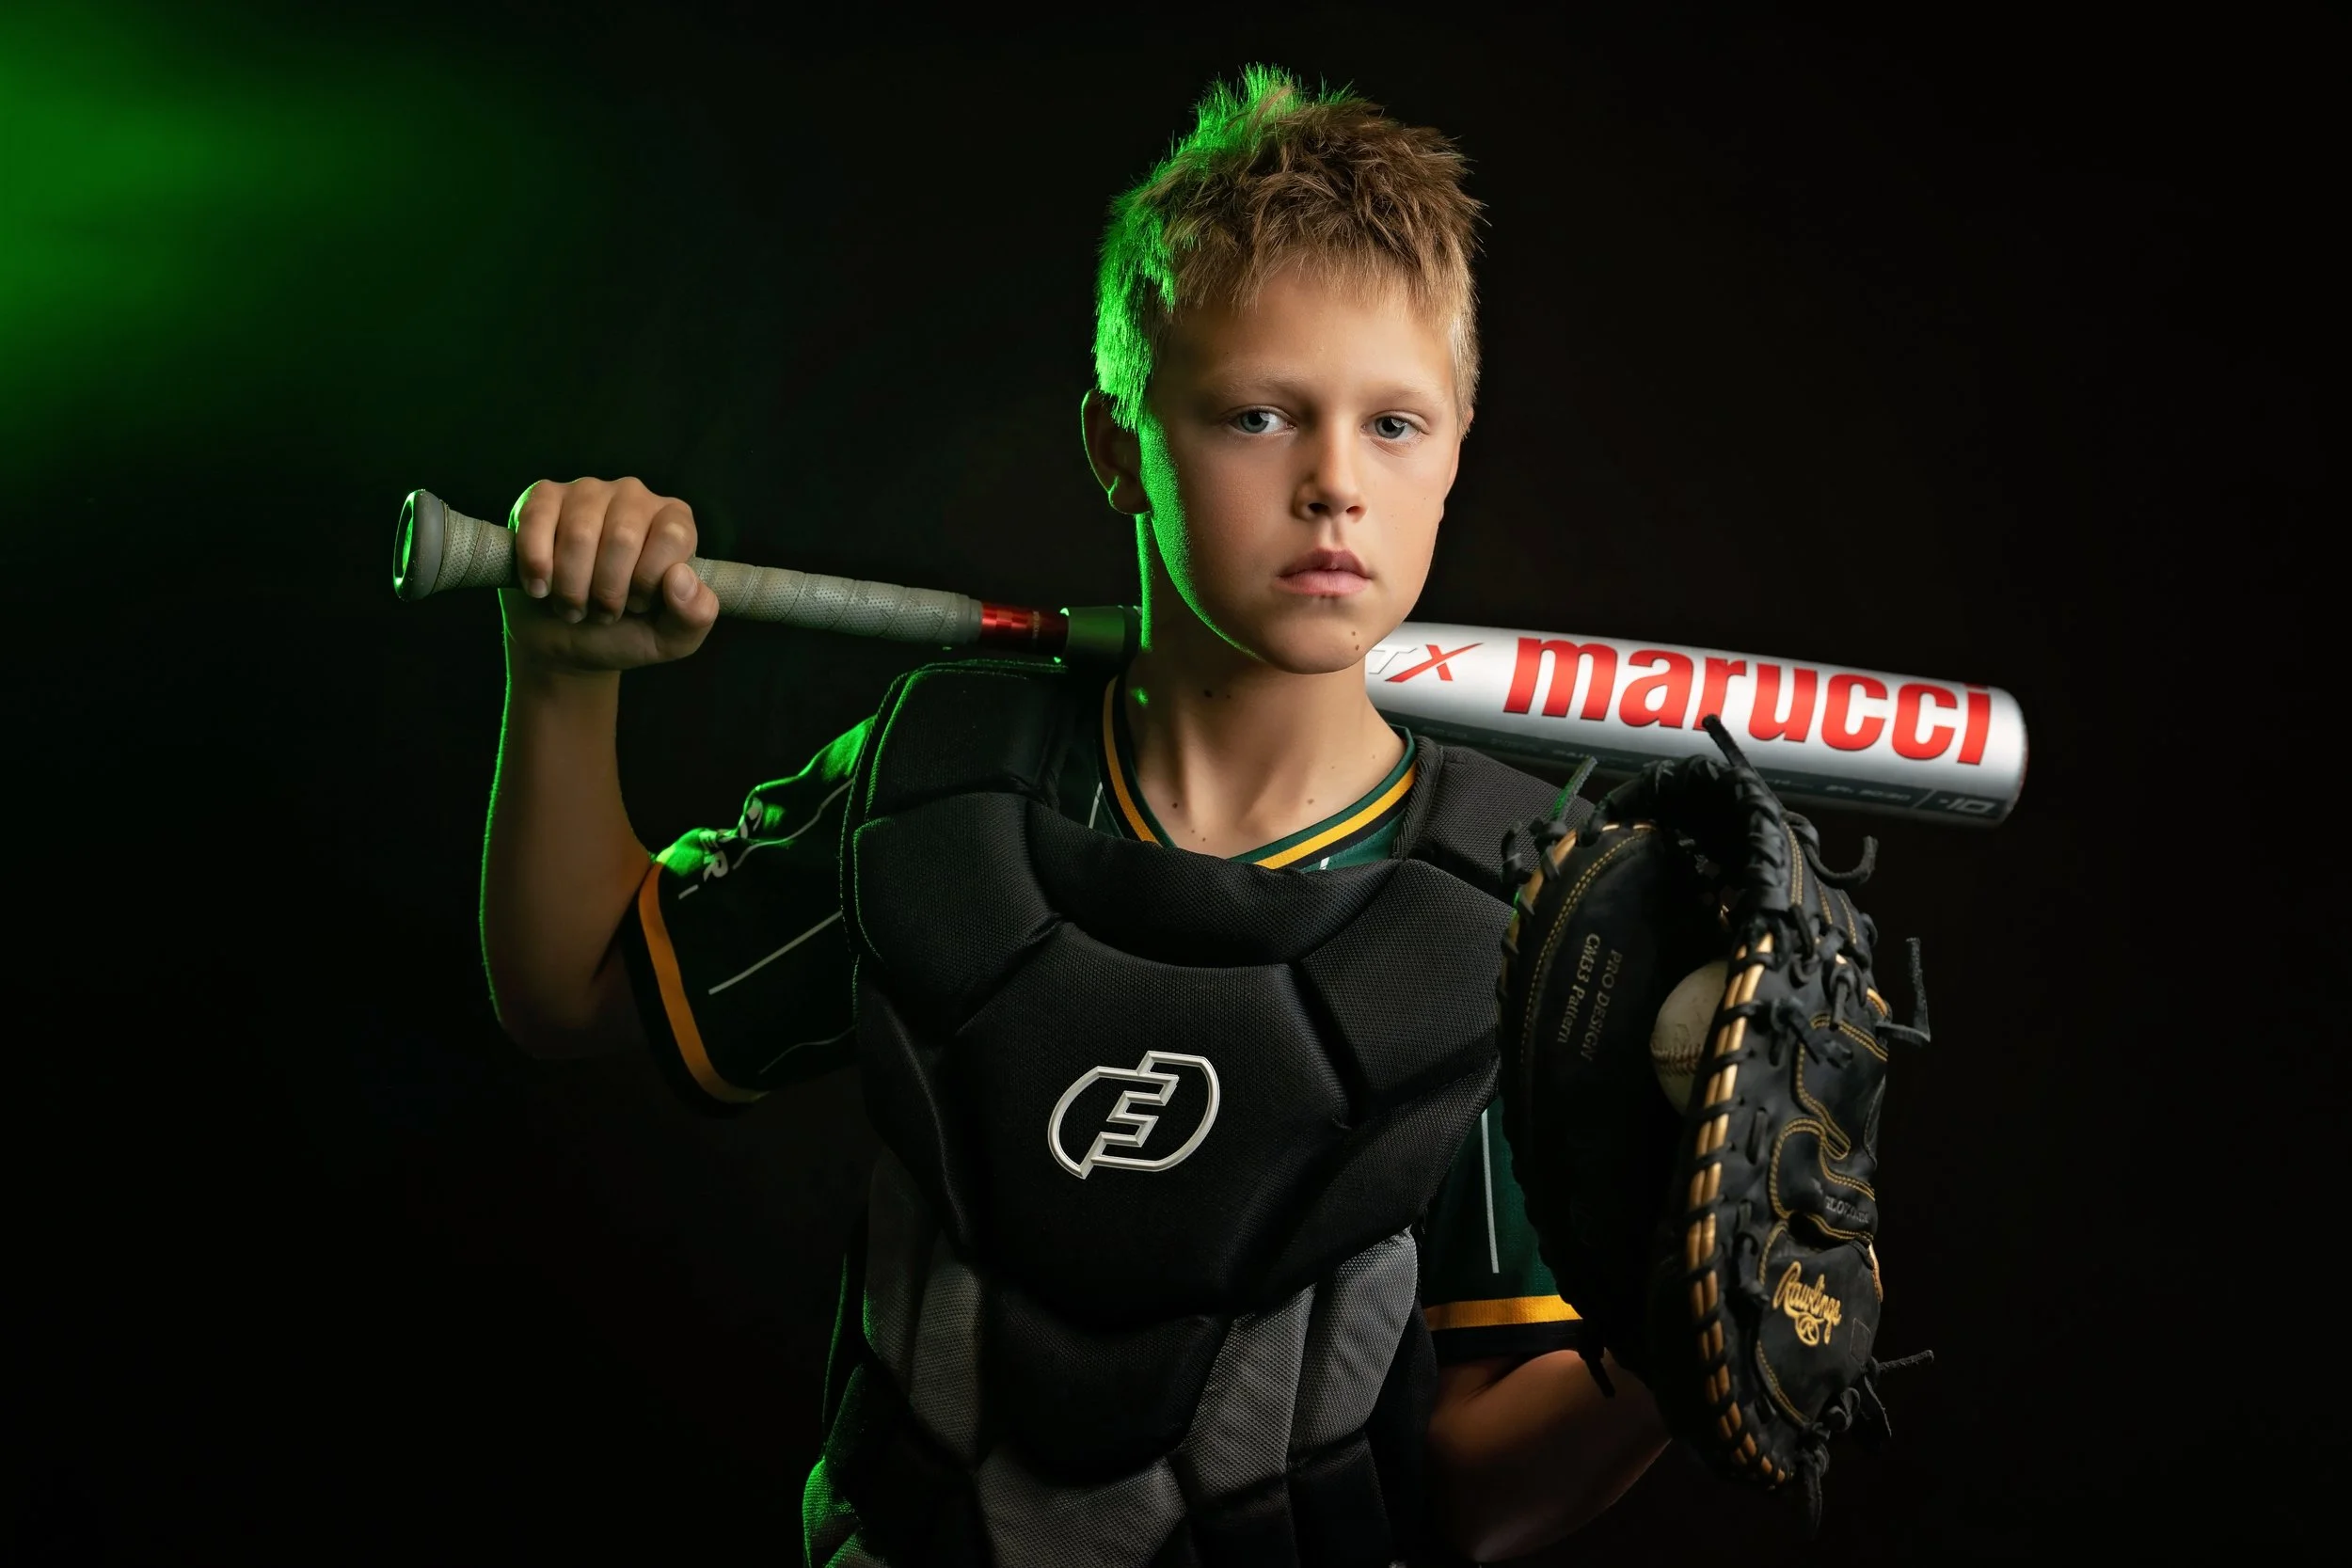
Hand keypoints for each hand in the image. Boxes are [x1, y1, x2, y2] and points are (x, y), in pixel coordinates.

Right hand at [500, 476, 718, 672]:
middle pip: (623, 536)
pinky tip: (540, 588)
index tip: (637, 606)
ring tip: (573, 605)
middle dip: (607, 591)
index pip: (672, 535)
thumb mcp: (670, 639)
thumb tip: (680, 577)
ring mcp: (588, 492)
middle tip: (601, 612)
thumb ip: (695, 616)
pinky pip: (538, 519)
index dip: (649, 581)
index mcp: (674, 524)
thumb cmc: (623, 633)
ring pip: (579, 533)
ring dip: (571, 586)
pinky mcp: (544, 497)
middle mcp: (635, 497)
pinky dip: (536, 564)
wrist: (564, 642)